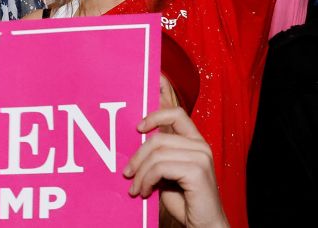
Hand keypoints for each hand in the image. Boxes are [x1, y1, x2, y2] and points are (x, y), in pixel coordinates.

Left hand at [123, 107, 227, 227]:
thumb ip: (159, 156)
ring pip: (156, 155)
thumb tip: (134, 146)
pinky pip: (160, 168)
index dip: (155, 116)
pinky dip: (147, 180)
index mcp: (195, 142)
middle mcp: (201, 146)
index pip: (176, 114)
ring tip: (136, 188)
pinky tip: (145, 192)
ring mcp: (201, 157)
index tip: (138, 128)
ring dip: (140, 174)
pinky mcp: (197, 171)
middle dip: (137, 158)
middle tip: (127, 174)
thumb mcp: (167, 173)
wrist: (204, 225)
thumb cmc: (184, 200)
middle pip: (158, 139)